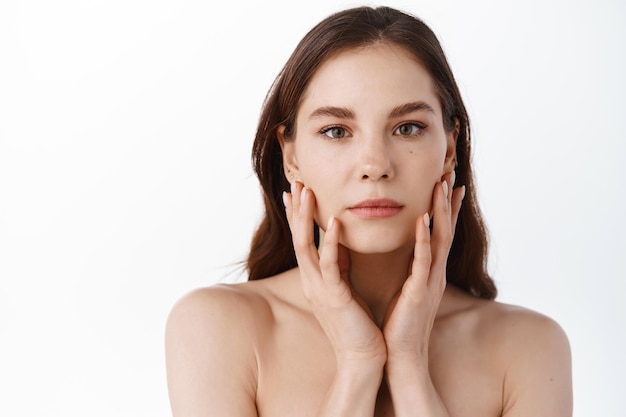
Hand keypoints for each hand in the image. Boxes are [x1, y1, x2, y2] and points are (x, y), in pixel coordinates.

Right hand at [283, 181, 386, 365]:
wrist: (362, 357)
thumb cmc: (357, 323)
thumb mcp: (344, 286)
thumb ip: (340, 264)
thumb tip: (339, 241)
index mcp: (315, 277)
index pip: (303, 239)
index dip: (297, 214)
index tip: (297, 189)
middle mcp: (311, 280)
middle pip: (298, 236)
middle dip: (296, 208)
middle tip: (296, 180)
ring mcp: (319, 289)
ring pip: (305, 246)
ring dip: (305, 218)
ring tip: (305, 191)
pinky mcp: (333, 297)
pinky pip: (330, 265)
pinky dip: (330, 242)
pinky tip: (333, 221)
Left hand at [382, 171, 464, 362]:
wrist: (400, 356)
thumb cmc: (400, 324)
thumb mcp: (405, 290)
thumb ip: (408, 269)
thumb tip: (405, 252)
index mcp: (429, 272)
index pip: (439, 233)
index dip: (445, 208)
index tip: (447, 183)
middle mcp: (434, 273)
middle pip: (445, 230)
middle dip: (448, 202)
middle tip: (450, 174)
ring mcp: (430, 282)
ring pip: (438, 240)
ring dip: (441, 212)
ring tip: (442, 186)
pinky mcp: (419, 293)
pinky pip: (423, 261)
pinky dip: (423, 239)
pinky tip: (423, 219)